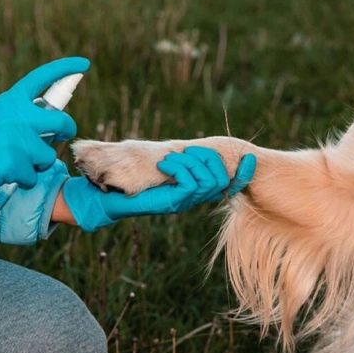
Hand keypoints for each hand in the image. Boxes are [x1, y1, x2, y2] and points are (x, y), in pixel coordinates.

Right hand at [0, 57, 88, 202]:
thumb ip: (19, 115)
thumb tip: (52, 123)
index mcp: (10, 101)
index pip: (42, 78)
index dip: (65, 69)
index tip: (83, 64)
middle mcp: (17, 116)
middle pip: (62, 122)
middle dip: (66, 131)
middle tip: (60, 136)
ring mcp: (16, 140)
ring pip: (47, 156)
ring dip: (36, 165)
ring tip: (11, 163)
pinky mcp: (13, 164)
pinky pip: (33, 177)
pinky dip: (22, 181)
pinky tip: (2, 175)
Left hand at [62, 147, 256, 231]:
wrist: (102, 198)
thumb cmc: (123, 180)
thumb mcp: (151, 163)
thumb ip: (170, 158)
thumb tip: (180, 148)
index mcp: (190, 189)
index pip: (225, 182)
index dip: (242, 173)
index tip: (251, 159)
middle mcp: (190, 198)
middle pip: (220, 181)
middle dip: (210, 161)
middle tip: (188, 152)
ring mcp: (181, 202)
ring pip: (207, 183)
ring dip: (192, 164)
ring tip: (171, 160)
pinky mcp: (170, 204)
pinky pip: (190, 186)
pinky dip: (181, 170)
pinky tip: (166, 165)